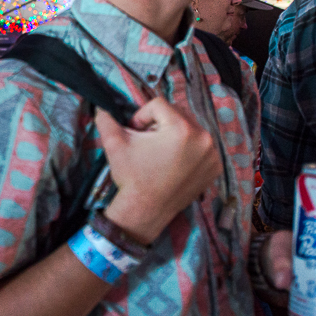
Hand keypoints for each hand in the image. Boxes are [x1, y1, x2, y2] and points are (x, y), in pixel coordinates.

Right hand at [96, 97, 221, 244]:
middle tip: (147, 143)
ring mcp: (212, 154)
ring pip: (190, 128)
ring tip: (161, 154)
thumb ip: (105, 120)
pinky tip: (174, 163)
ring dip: (174, 134)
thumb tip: (100, 108)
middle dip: (160, 124)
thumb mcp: (114, 144)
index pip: (158, 105)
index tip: (136, 134)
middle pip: (177, 113)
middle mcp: (203, 138)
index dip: (142, 116)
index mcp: (180, 128)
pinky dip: (188, 149)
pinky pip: (201, 146)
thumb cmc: (132, 176)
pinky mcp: (215, 166)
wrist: (146, 210)